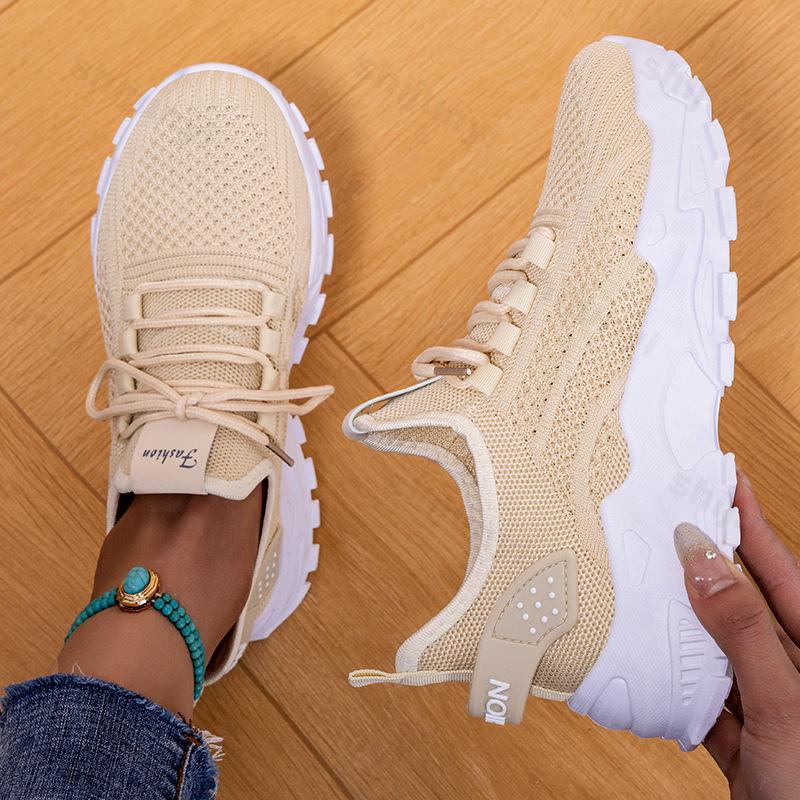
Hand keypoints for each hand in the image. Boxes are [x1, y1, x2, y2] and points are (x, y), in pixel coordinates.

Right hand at [674, 471, 799, 799]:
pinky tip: (648, 658)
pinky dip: (672, 677)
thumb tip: (701, 560)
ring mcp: (767, 703)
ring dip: (681, 620)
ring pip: (715, 646)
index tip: (721, 477)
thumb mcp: (786, 707)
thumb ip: (744, 632)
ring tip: (646, 575)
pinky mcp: (741, 737)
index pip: (780, 569)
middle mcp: (794, 669)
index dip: (749, 520)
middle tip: (668, 516)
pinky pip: (700, 693)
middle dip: (704, 561)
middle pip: (742, 602)